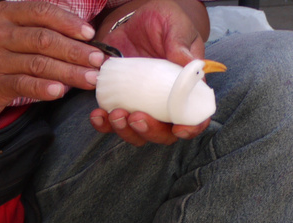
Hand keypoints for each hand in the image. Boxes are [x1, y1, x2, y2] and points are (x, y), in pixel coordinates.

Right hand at [0, 1, 105, 120]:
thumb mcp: (7, 31)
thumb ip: (36, 26)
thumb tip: (80, 30)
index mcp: (2, 12)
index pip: (41, 11)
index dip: (68, 21)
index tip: (90, 34)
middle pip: (43, 38)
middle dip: (75, 50)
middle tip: (98, 60)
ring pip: (38, 63)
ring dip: (68, 72)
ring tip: (90, 79)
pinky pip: (24, 85)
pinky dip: (45, 88)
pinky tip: (61, 91)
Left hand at [88, 0, 211, 145]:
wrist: (134, 19)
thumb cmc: (162, 21)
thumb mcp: (174, 25)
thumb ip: (180, 44)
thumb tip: (187, 63)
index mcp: (186, 90)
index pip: (194, 116)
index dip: (190, 128)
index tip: (178, 129)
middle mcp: (165, 104)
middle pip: (164, 133)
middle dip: (150, 132)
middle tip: (135, 117)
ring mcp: (142, 106)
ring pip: (137, 133)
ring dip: (126, 131)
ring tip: (115, 114)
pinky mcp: (120, 101)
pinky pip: (112, 122)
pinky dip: (104, 124)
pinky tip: (98, 115)